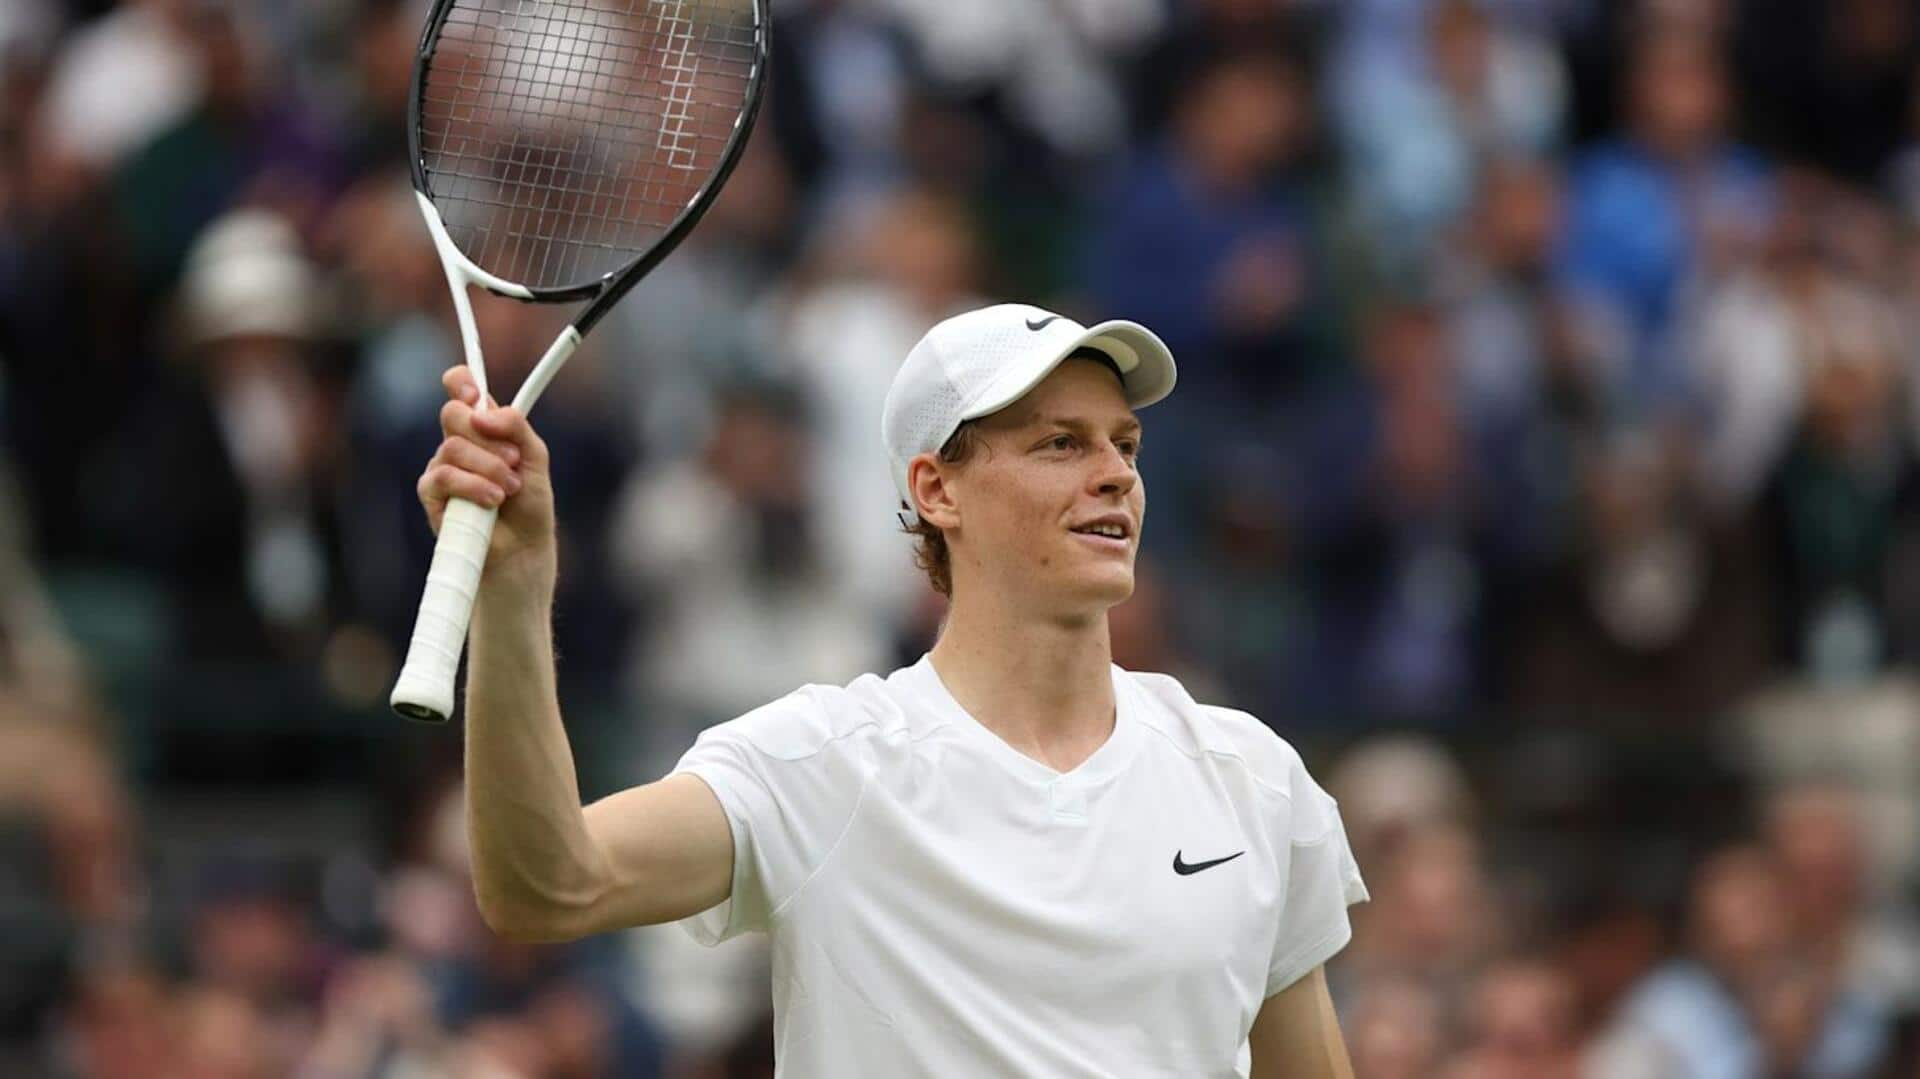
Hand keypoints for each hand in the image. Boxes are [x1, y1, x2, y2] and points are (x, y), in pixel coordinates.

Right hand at [417, 367, 556, 585]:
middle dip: (488, 438)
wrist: (523, 549)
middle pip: (453, 414)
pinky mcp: (431, 495)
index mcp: (484, 429)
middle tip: (513, 461)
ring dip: (488, 468)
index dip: (461, 382)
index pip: (460, 391)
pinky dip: (473, 486)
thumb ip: (516, 427)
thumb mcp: (534, 458)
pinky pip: (443, 477)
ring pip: (452, 447)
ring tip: (509, 489)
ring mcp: (442, 467)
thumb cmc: (529, 505)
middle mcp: (459, 443)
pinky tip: (493, 500)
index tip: (474, 393)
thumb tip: (484, 411)